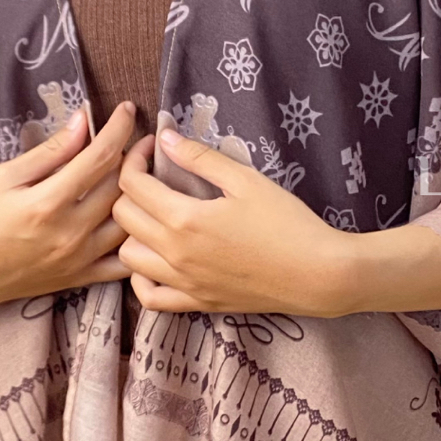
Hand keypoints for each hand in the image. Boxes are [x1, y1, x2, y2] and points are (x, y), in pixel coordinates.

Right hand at [0, 102, 136, 309]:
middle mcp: (69, 233)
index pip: (99, 157)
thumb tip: (84, 122)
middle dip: (135, 156)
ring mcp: (78, 259)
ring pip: (129, 221)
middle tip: (139, 139)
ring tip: (141, 173)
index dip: (119, 129)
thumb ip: (49, 151)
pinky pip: (124, 263)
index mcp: (47, 203)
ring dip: (140, 194)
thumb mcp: (5, 176)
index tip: (128, 110)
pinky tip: (139, 219)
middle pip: (119, 187)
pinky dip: (137, 240)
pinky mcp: (80, 279)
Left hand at [113, 127, 440, 316]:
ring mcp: (183, 284)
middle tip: (153, 176)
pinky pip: (150, 297)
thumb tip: (166, 137)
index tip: (151, 148)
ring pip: (128, 259)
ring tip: (156, 217)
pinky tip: (158, 260)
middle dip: (129, 189)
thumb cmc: (287, 222)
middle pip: (122, 219)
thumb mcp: (245, 180)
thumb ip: (201, 158)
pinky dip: (141, 279)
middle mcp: (174, 255)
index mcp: (183, 219)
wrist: (318, 275)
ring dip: (132, 233)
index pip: (132, 185)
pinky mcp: (197, 303)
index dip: (134, 159)